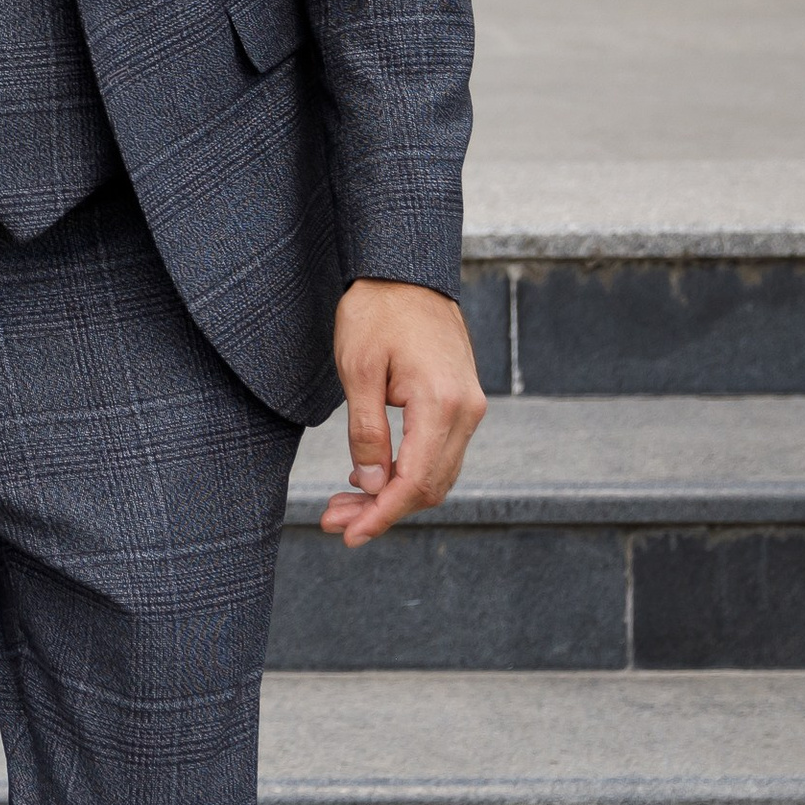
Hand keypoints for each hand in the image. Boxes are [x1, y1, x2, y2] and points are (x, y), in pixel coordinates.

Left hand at [319, 278, 487, 546]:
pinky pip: (438, 452)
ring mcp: (469, 407)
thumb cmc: (376, 311)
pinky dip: (406, 472)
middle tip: (334, 522)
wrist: (405, 270)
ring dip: (393, 495)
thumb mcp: (357, 369)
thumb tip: (371, 486)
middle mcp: (466, 411)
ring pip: (435, 473)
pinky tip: (371, 478)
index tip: (349, 534)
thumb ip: (367, 432)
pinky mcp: (461, 401)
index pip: (415, 482)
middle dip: (382, 511)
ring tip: (345, 505)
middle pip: (429, 486)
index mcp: (442, 404)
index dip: (382, 515)